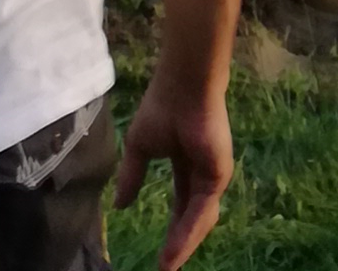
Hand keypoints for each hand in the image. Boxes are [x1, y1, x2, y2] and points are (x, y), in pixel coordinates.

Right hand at [117, 75, 234, 269]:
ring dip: (183, 246)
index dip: (173, 230)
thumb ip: (132, 177)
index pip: (181, 205)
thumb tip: (119, 205)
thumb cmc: (162, 106)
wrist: (182, 86)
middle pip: (192, 218)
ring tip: (167, 266)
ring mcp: (212, 175)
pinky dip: (189, 233)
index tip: (160, 256)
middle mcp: (202, 174)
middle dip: (179, 244)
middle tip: (166, 269)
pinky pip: (202, 211)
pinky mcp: (218, 175)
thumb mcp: (139, 148)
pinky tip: (175, 251)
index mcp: (185, 164)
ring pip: (198, 220)